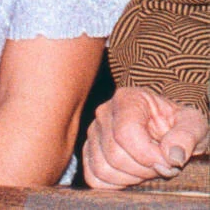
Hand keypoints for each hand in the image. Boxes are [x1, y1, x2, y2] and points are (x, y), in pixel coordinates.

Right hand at [83, 86, 208, 188]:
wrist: (169, 131)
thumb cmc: (178, 125)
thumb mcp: (193, 124)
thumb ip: (186, 135)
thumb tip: (171, 155)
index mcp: (127, 99)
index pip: (126, 134)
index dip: (148, 156)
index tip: (168, 162)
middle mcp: (105, 112)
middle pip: (114, 154)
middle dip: (143, 169)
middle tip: (160, 166)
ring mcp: (94, 132)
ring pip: (102, 168)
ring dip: (130, 178)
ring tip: (146, 169)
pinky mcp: (90, 151)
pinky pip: (94, 177)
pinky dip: (114, 184)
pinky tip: (131, 175)